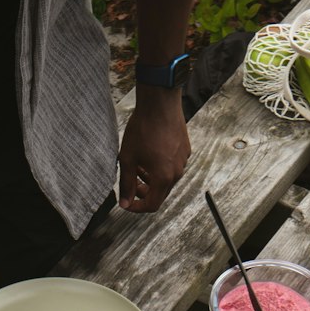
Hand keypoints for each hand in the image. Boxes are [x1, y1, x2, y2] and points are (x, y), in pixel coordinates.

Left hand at [118, 89, 190, 212]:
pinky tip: (150, 155)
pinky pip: (172, 166)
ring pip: (166, 179)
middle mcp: (177, 172)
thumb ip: (126, 183)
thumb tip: (124, 203)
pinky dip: (160, 168)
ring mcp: (183, 161)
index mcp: (164, 178)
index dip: (137, 207)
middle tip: (130, 184)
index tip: (127, 202)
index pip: (152, 205)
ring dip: (151, 179)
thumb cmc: (143, 129)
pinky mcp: (185, 150)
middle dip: (144, 192)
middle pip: (160, 193)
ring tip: (138, 166)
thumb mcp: (128, 158)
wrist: (160, 103)